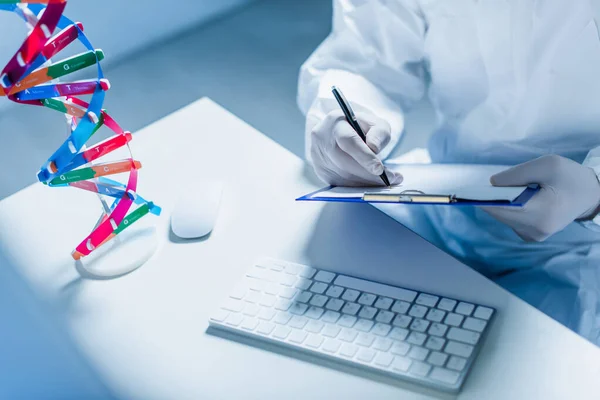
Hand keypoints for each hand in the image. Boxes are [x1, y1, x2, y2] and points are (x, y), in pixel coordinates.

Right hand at [309, 110, 402, 185]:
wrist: (340, 132)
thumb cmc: (359, 128)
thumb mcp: (375, 123)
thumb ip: (379, 132)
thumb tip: (374, 147)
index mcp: (335, 122)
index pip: (348, 141)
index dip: (364, 157)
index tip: (380, 169)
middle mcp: (322, 138)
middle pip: (344, 162)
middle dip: (368, 174)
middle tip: (390, 180)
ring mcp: (318, 156)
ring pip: (342, 176)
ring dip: (365, 183)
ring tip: (385, 182)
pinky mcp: (320, 170)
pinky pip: (339, 183)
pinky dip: (357, 187)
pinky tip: (370, 184)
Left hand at [483, 155, 599, 241]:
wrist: (591, 196)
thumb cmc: (570, 178)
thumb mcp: (547, 165)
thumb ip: (516, 174)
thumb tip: (491, 183)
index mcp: (540, 214)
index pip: (500, 209)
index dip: (482, 199)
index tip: (467, 191)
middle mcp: (534, 231)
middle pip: (499, 213)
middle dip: (494, 197)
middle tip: (498, 183)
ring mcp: (533, 236)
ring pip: (503, 217)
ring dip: (503, 202)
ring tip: (518, 189)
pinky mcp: (531, 235)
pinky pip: (510, 220)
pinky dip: (510, 208)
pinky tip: (521, 199)